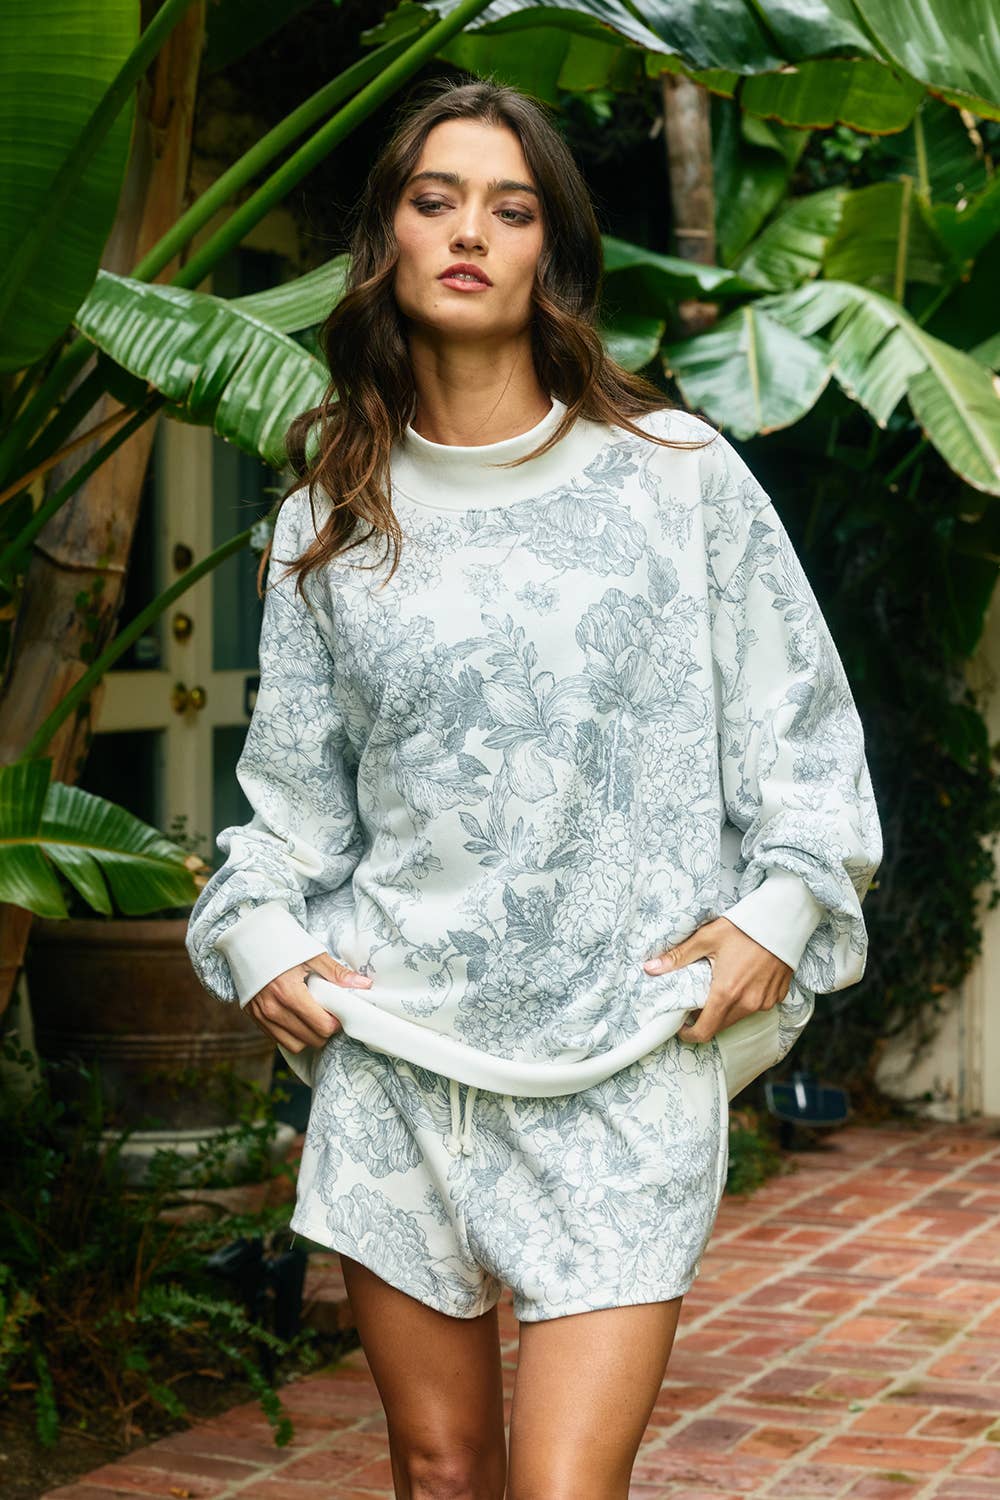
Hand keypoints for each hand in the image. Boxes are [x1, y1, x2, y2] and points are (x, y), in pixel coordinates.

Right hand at [245, 950, 371, 1054]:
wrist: (247, 938)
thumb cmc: (281, 942)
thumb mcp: (312, 954)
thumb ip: (337, 973)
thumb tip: (365, 984)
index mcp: (288, 992)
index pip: (322, 1026)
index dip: (336, 1022)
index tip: (339, 1010)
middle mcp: (272, 1009)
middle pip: (311, 1039)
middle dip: (325, 1030)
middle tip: (329, 1013)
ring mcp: (261, 1016)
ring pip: (295, 1045)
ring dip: (309, 1037)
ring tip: (314, 1017)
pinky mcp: (254, 1017)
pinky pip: (278, 1039)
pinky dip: (293, 1034)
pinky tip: (298, 1017)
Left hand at [643, 916, 791, 1043]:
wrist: (784, 919)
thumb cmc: (744, 927)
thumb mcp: (707, 938)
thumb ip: (678, 957)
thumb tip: (650, 969)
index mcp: (727, 993)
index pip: (705, 1031)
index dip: (690, 1034)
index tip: (681, 1026)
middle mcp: (748, 1003)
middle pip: (721, 1025)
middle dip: (706, 1020)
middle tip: (696, 1003)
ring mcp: (765, 1001)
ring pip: (739, 1017)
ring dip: (725, 1010)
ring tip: (718, 988)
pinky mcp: (778, 996)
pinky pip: (756, 1007)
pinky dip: (745, 1001)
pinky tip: (741, 981)